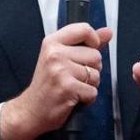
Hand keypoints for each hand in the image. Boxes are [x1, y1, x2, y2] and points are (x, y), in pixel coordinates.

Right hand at [0, 23, 111, 139]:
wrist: (31, 110)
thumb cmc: (48, 84)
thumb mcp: (61, 58)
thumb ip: (86, 44)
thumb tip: (108, 32)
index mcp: (52, 42)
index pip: (84, 29)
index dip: (94, 41)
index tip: (89, 51)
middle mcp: (55, 53)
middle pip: (96, 55)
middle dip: (92, 69)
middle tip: (73, 77)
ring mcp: (60, 70)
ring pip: (96, 74)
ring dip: (89, 85)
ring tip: (72, 87)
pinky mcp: (67, 87)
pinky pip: (93, 91)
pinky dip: (87, 98)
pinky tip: (73, 97)